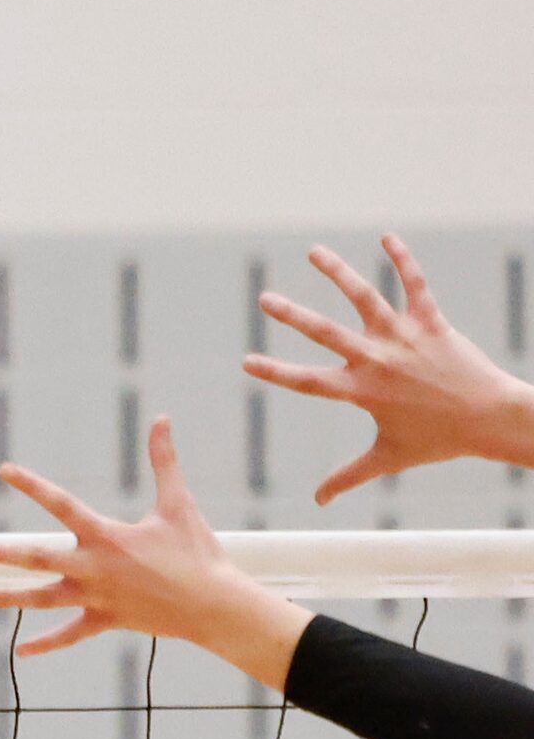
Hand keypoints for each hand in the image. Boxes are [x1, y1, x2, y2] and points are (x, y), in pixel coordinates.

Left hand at [0, 416, 314, 688]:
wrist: (214, 604)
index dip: (32, 485)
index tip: (3, 471)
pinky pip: (69, 634)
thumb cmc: (197, 552)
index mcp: (106, 536)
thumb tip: (162, 419)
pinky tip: (20, 652)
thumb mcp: (178, 503)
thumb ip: (164, 461)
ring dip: (5, 597)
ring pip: (41, 599)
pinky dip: (46, 644)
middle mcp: (93, 568)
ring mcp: (95, 597)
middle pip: (35, 558)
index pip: (61, 504)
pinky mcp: (105, 621)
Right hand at [245, 235, 533, 502]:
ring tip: (314, 252)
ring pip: (364, 297)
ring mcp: (404, 337)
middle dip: (291, 315)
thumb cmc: (439, 441)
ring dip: (337, 272)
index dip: (275, 371)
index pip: (307, 381)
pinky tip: (386, 237)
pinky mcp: (431, 323)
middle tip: (264, 299)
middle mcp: (377, 359)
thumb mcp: (387, 458)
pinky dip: (402, 260)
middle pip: (326, 332)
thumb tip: (318, 501)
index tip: (246, 361)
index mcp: (361, 391)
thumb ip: (347, 476)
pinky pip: (415, 285)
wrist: (491, 418)